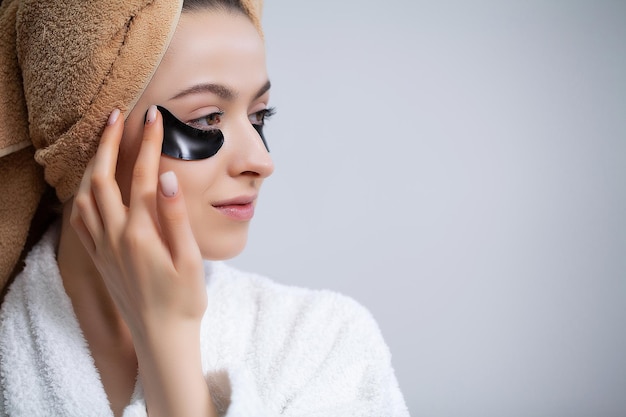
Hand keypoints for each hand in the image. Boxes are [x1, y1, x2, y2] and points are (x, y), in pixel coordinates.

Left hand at [70, 106, 206, 338]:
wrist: (161, 337)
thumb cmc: (183, 301)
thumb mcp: (189, 259)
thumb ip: (175, 217)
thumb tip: (166, 178)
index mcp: (140, 234)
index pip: (143, 176)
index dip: (148, 143)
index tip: (154, 117)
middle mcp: (115, 237)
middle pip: (103, 178)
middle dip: (109, 142)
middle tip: (117, 115)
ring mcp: (102, 248)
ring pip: (84, 195)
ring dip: (91, 164)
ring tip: (102, 142)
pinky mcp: (98, 258)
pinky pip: (79, 219)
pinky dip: (81, 193)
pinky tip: (90, 186)